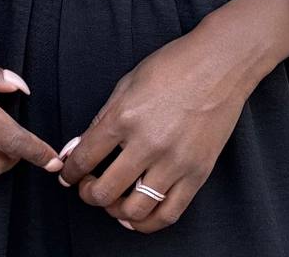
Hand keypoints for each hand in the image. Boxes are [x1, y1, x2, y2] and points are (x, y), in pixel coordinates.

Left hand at [57, 23, 252, 233]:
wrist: (219, 64)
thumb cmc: (172, 66)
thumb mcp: (127, 83)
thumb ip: (103, 118)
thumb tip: (79, 148)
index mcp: (124, 116)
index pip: (85, 158)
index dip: (70, 172)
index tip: (68, 176)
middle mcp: (147, 143)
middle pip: (105, 191)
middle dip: (88, 194)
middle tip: (87, 188)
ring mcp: (174, 162)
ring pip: (134, 210)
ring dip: (115, 211)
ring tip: (112, 201)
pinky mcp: (197, 174)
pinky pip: (169, 214)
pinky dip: (147, 223)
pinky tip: (136, 215)